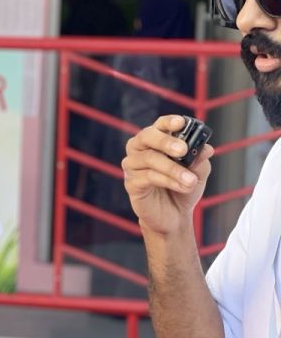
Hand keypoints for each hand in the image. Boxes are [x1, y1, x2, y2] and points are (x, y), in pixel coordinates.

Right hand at [121, 115, 213, 235]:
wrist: (174, 216)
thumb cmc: (183, 188)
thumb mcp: (198, 172)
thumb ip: (199, 159)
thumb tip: (206, 149)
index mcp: (156, 141)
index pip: (159, 125)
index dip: (169, 122)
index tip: (182, 122)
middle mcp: (140, 149)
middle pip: (147, 136)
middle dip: (166, 141)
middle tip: (183, 150)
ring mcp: (132, 165)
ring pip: (149, 158)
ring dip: (173, 169)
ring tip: (190, 180)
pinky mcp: (131, 183)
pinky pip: (147, 177)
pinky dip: (167, 181)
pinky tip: (182, 187)